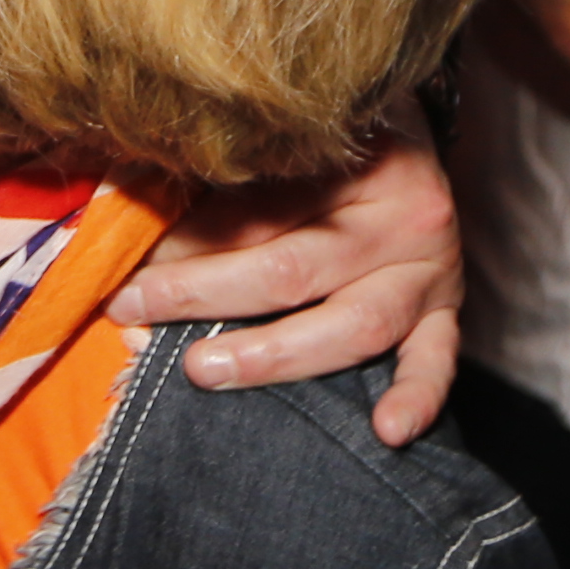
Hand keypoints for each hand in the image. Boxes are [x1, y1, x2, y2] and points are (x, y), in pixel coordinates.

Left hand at [119, 108, 461, 441]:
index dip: (184, 240)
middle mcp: (402, 212)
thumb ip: (217, 181)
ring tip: (204, 368)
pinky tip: (387, 429)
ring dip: (273, 354)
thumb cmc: (327, 145)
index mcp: (356, 156)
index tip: (125, 263)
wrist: (409, 138)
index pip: (257, 208)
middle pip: (292, 267)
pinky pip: (437, 361)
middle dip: (202, 295)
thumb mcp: (279, 144)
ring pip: (354, 323)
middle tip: (133, 310)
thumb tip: (122, 218)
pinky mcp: (447, 312)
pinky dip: (418, 397)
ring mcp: (430, 268)